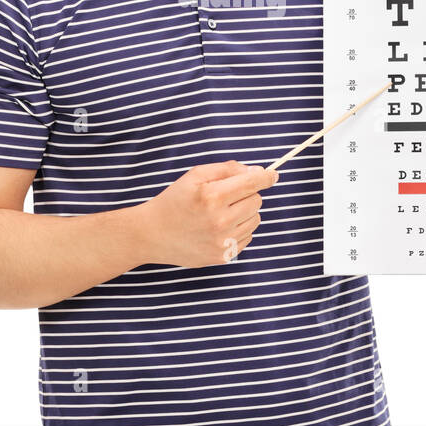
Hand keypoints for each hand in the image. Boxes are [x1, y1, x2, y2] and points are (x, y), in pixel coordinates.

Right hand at [135, 160, 277, 267]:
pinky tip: (219, 227)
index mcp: (212, 196)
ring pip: (255, 220)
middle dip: (248, 194)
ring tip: (222, 212)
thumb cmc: (174, 201)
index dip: (266, 177)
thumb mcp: (195, 176)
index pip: (252, 183)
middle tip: (228, 195)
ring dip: (245, 212)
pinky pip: (248, 237)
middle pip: (257, 201)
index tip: (273, 174)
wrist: (152, 234)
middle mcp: (220, 220)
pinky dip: (239, 229)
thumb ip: (227, 169)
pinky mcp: (223, 256)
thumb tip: (256, 172)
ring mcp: (222, 241)